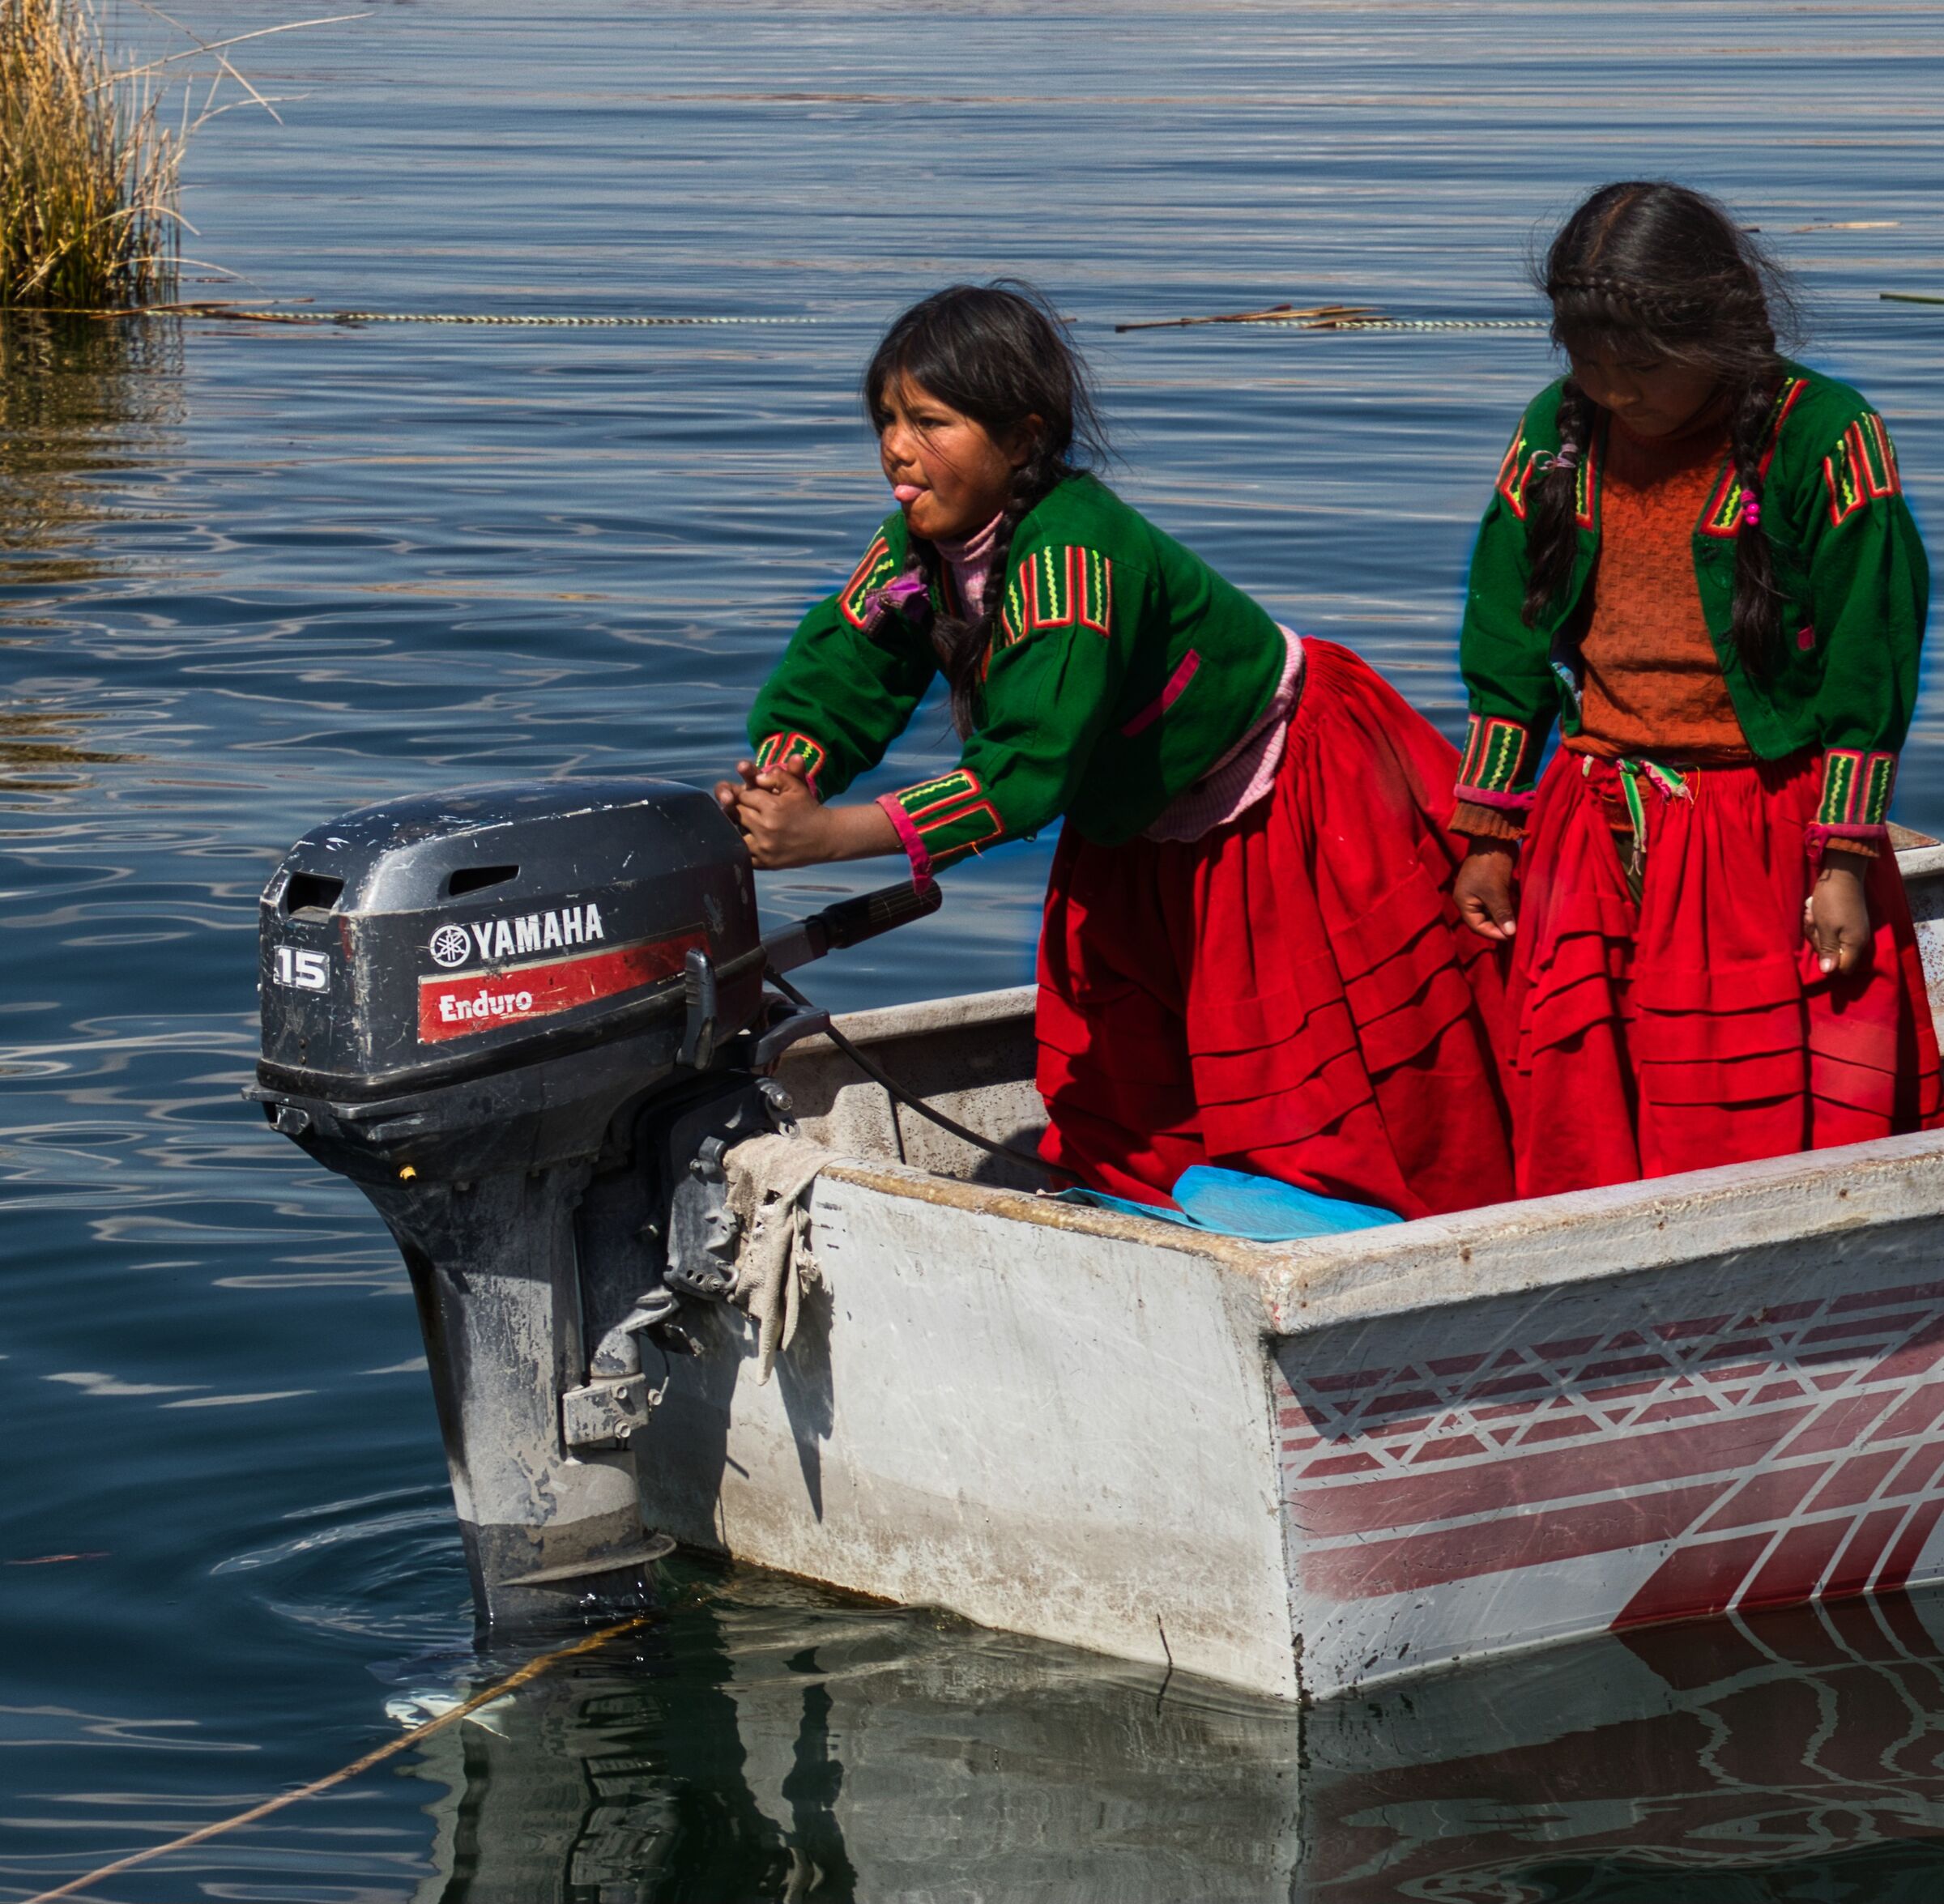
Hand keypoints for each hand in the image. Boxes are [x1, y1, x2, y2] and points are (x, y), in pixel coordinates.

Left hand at [713, 757, 830, 868]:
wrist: (826, 837)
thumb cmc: (809, 809)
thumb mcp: (797, 786)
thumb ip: (776, 776)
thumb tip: (756, 778)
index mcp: (772, 807)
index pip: (742, 796)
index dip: (743, 794)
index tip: (749, 797)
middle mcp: (765, 828)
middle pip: (736, 814)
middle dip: (739, 809)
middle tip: (746, 809)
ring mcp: (764, 848)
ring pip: (735, 834)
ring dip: (737, 828)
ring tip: (745, 824)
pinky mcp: (765, 863)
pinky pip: (743, 855)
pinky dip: (741, 847)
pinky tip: (749, 840)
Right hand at [1453, 839, 1517, 941]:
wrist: (1494, 839)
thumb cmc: (1490, 866)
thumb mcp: (1496, 892)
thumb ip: (1502, 914)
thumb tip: (1510, 933)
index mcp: (1464, 902)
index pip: (1477, 926)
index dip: (1493, 933)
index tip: (1510, 935)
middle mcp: (1469, 899)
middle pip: (1484, 920)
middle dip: (1499, 923)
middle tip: (1515, 927)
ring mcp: (1479, 891)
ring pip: (1492, 910)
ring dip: (1504, 913)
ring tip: (1516, 915)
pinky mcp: (1490, 884)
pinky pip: (1497, 901)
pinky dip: (1506, 904)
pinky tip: (1515, 902)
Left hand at [1804, 848, 1872, 976]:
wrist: (1843, 873)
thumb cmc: (1832, 900)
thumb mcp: (1826, 926)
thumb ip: (1829, 950)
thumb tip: (1829, 971)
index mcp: (1855, 944)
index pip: (1843, 968)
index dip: (1828, 963)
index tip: (1818, 946)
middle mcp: (1858, 940)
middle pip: (1834, 955)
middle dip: (1819, 941)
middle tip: (1812, 922)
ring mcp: (1854, 930)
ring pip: (1829, 941)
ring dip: (1817, 929)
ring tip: (1812, 914)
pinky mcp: (1847, 922)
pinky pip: (1831, 930)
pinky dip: (1820, 923)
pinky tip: (1814, 911)